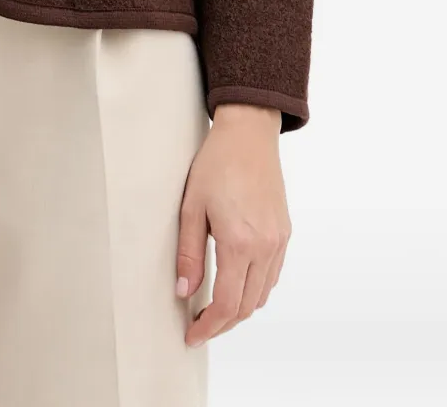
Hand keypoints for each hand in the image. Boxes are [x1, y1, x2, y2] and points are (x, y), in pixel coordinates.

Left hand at [176, 103, 290, 346]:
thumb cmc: (216, 164)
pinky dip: (254, 289)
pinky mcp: (284, 233)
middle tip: (199, 327)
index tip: (191, 335)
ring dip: (239, 308)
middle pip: (247, 306)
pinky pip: (272, 275)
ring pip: (262, 294)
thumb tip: (184, 291)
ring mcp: (279, 241)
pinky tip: (235, 283)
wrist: (249, 134)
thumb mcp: (191, 207)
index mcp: (239, 242)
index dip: (208, 327)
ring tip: (213, 308)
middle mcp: (265, 247)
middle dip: (222, 324)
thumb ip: (188, 253)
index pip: (226, 304)